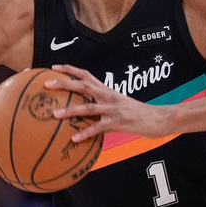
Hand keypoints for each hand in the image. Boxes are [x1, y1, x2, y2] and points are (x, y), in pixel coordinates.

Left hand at [47, 64, 174, 139]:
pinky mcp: (119, 122)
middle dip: (64, 83)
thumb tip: (85, 114)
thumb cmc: (138, 114)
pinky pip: (99, 128)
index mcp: (108, 90)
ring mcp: (114, 109)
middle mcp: (109, 96)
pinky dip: (86, 133)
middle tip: (46, 84)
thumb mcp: (120, 105)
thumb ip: (102, 106)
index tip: (53, 67)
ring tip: (55, 114)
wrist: (159, 118)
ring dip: (70, 110)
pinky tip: (74, 138)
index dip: (70, 70)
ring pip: (88, 107)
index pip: (86, 75)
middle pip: (83, 86)